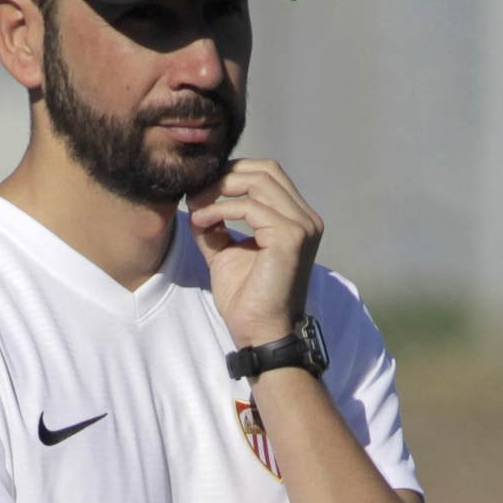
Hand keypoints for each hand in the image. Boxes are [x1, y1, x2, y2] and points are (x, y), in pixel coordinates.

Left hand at [188, 159, 322, 348]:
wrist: (259, 332)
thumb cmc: (246, 297)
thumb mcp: (226, 251)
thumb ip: (216, 224)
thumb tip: (197, 198)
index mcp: (297, 219)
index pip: (269, 174)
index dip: (234, 171)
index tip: (202, 185)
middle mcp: (306, 218)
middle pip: (266, 170)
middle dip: (227, 174)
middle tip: (197, 190)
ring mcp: (302, 226)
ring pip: (258, 182)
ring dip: (220, 189)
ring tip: (196, 204)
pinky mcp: (290, 237)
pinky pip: (250, 208)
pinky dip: (220, 209)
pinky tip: (202, 221)